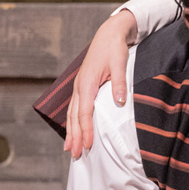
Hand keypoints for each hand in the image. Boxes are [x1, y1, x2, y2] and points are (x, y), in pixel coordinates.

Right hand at [66, 9, 137, 158]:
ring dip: (70, 132)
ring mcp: (79, 86)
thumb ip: (118, 83)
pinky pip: (74, 107)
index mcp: (87, 83)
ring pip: (71, 113)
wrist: (108, 34)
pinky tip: (73, 130)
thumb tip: (119, 102)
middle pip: (74, 117)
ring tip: (69, 149)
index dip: (85, 130)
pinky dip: (72, 121)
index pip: (85, 112)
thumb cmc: (114, 49)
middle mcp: (79, 86)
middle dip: (74, 137)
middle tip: (74, 155)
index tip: (87, 146)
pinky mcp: (82, 85)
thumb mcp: (120, 64)